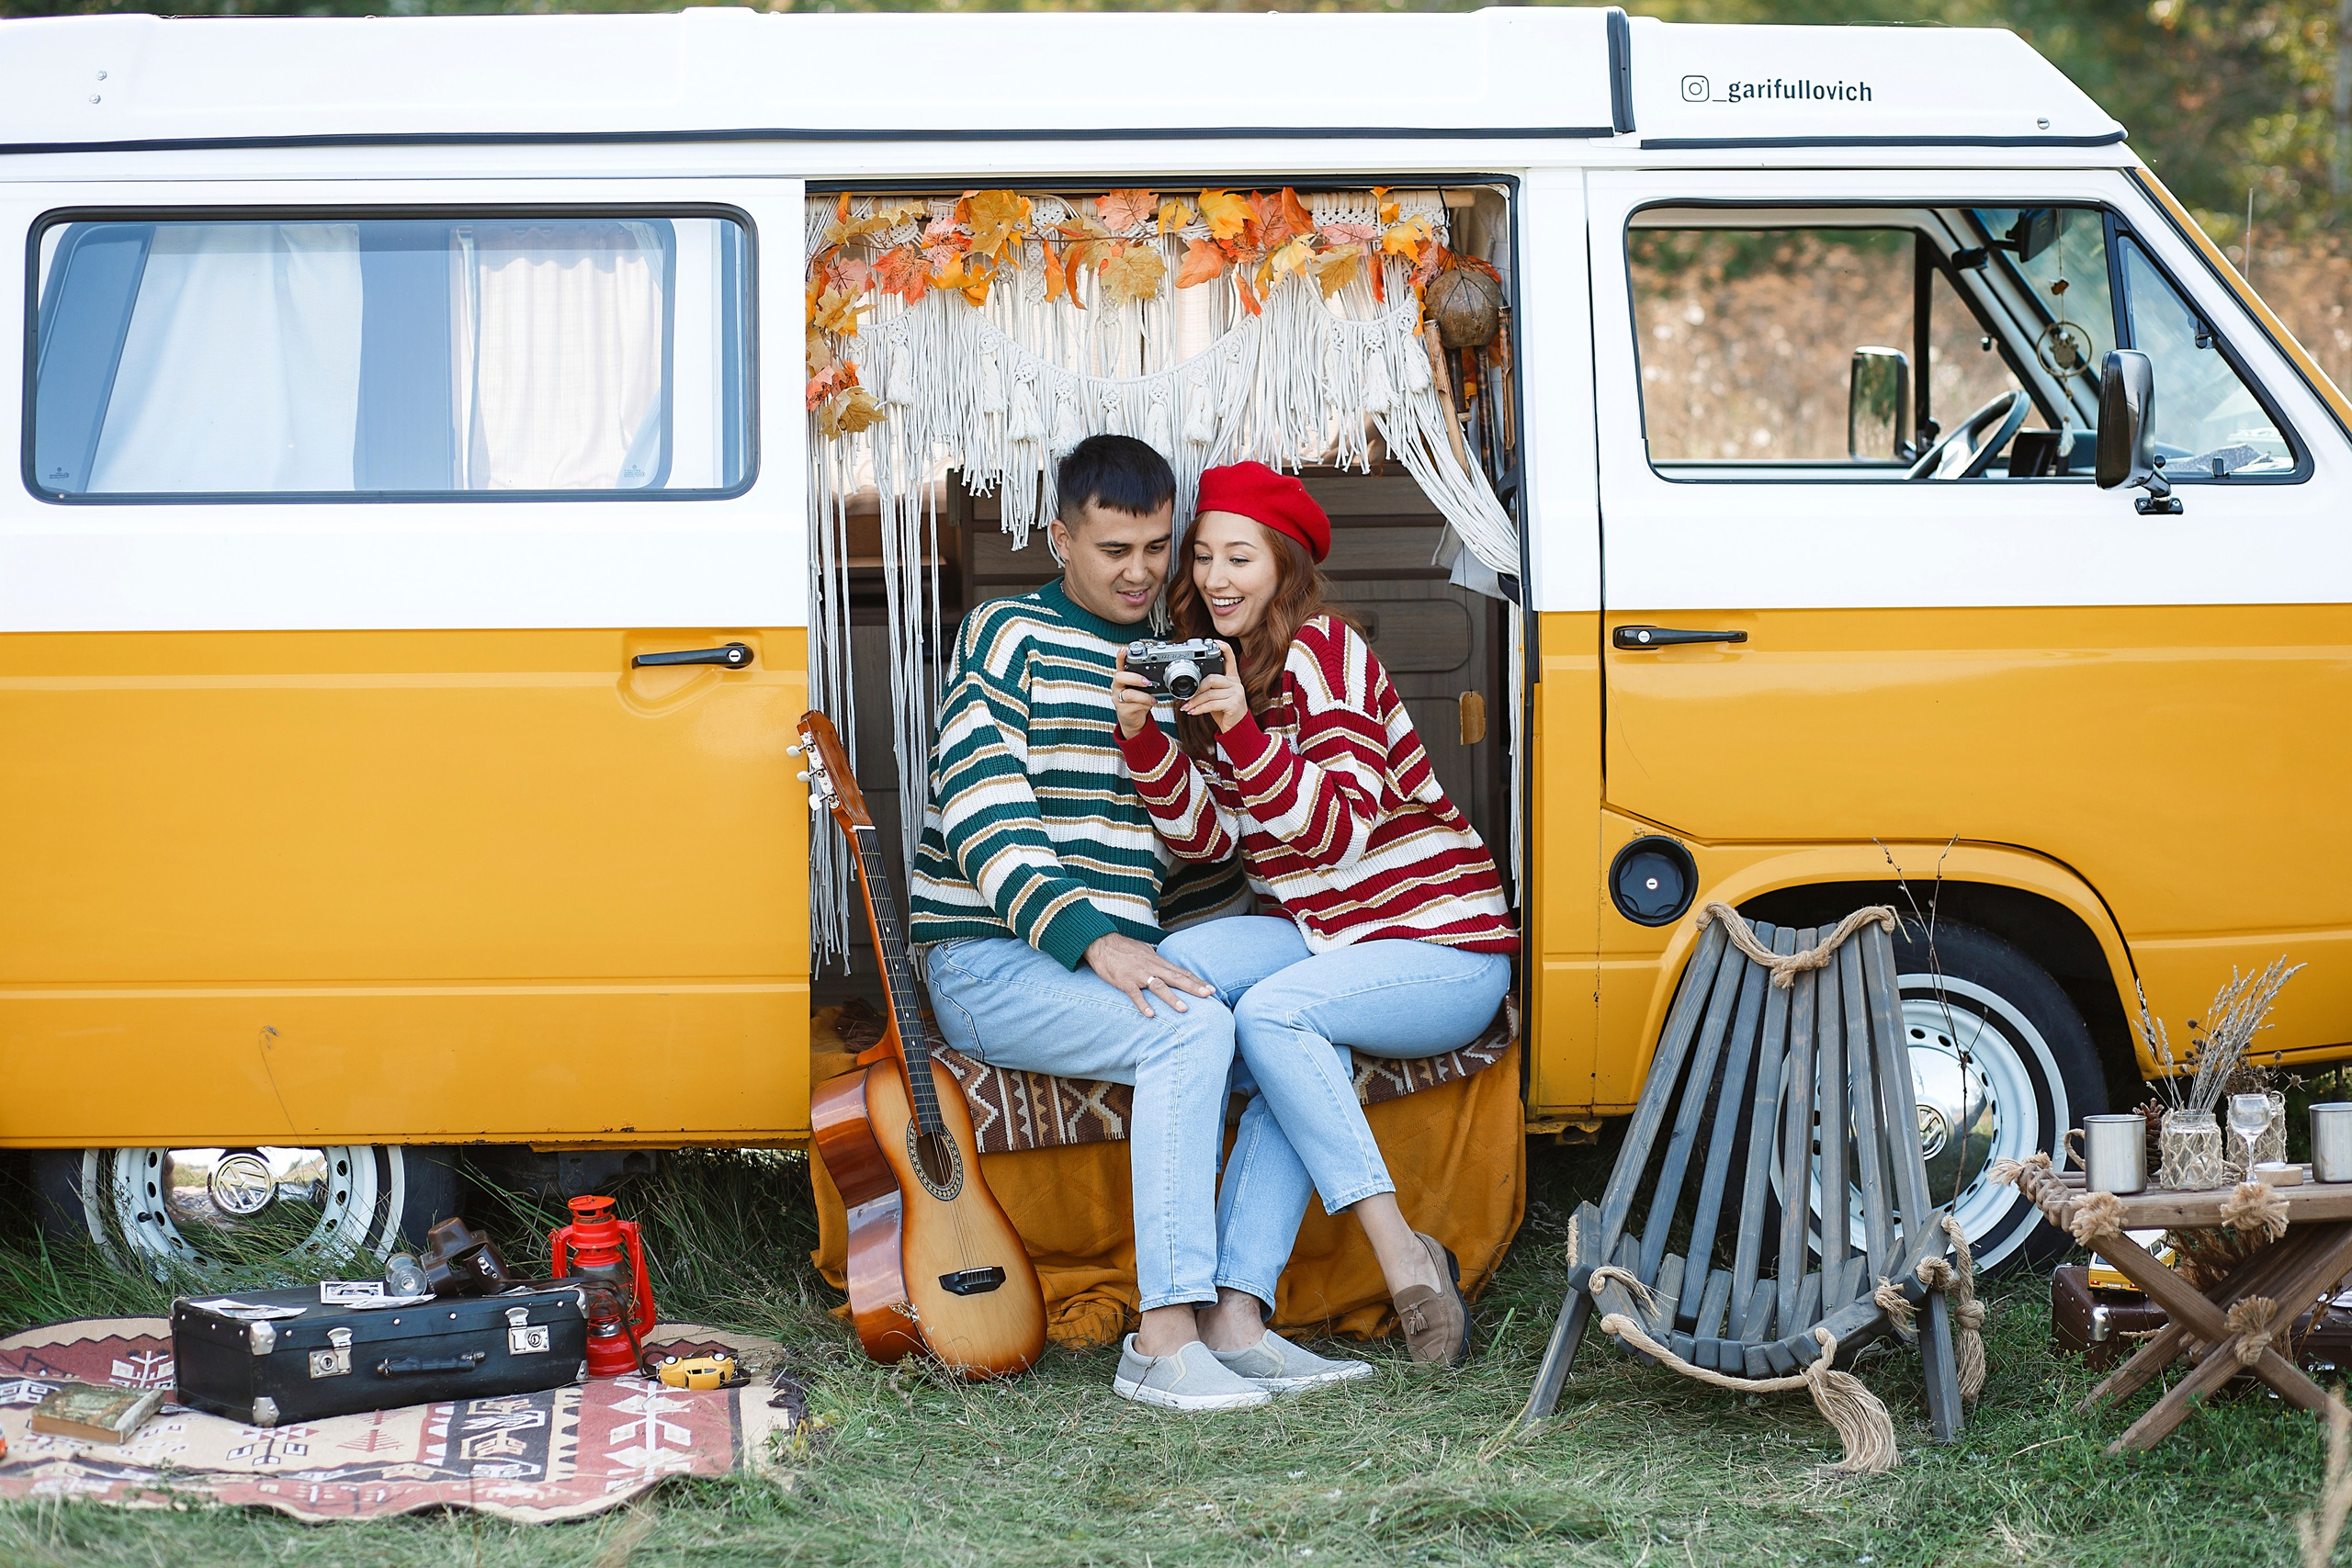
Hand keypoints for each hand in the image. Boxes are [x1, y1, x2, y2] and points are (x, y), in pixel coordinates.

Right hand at [1083, 933, 1213, 1017]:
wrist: (1101, 943)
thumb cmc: (1124, 948)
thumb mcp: (1145, 952)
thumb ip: (1158, 962)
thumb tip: (1168, 968)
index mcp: (1158, 962)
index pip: (1181, 972)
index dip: (1197, 981)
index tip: (1211, 989)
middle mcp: (1151, 967)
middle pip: (1176, 978)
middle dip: (1193, 987)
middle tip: (1208, 995)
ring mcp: (1138, 974)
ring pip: (1158, 986)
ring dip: (1172, 998)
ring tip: (1184, 1009)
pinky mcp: (1124, 981)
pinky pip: (1135, 994)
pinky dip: (1143, 1004)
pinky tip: (1151, 1014)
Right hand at [1111, 650, 1156, 740]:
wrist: (1134, 719)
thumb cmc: (1138, 700)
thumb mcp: (1143, 687)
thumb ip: (1147, 679)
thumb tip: (1161, 673)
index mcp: (1122, 677)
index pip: (1119, 664)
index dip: (1120, 657)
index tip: (1123, 650)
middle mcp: (1118, 686)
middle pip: (1120, 677)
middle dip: (1135, 678)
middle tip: (1147, 682)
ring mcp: (1118, 698)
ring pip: (1128, 694)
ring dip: (1144, 695)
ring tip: (1153, 698)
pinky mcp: (1122, 709)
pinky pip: (1134, 705)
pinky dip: (1145, 704)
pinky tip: (1151, 703)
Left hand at [1182, 642, 1248, 733]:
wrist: (1236, 729)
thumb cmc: (1225, 712)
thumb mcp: (1216, 697)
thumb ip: (1208, 688)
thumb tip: (1189, 688)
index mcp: (1232, 678)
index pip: (1230, 658)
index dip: (1223, 648)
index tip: (1215, 642)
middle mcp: (1236, 683)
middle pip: (1212, 678)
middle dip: (1196, 689)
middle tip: (1187, 698)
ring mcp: (1237, 693)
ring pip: (1209, 693)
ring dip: (1195, 701)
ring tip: (1187, 707)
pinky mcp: (1234, 704)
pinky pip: (1212, 704)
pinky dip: (1199, 709)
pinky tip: (1193, 712)